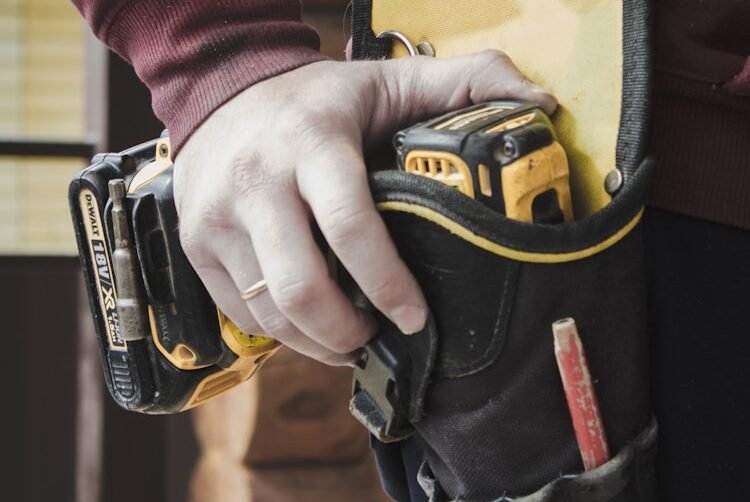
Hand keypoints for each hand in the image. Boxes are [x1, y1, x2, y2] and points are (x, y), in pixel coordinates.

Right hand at [174, 51, 555, 365]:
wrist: (220, 91)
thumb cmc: (312, 98)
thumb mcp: (386, 80)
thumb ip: (463, 82)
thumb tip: (539, 103)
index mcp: (311, 144)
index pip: (350, 227)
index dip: (389, 285)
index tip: (416, 318)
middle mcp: (256, 183)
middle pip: (301, 289)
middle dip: (348, 332)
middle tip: (379, 337)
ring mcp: (217, 219)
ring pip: (270, 313)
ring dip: (316, 343)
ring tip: (349, 338)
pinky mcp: (197, 245)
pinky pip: (242, 313)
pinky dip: (281, 333)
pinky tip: (310, 324)